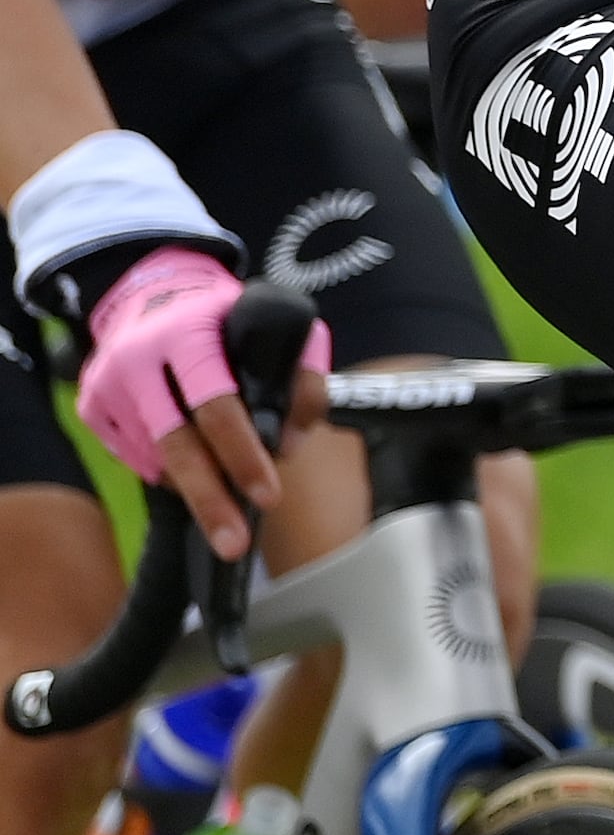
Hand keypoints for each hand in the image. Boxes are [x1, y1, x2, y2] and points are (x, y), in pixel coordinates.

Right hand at [80, 251, 306, 557]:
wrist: (148, 291)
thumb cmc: (224, 317)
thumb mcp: (278, 321)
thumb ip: (302, 375)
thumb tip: (288, 443)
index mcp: (187, 333)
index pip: (216, 405)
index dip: (242, 455)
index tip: (267, 496)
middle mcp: (137, 360)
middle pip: (175, 444)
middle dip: (208, 499)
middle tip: (234, 543)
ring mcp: (107, 386)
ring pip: (155, 457)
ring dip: (195, 484)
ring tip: (224, 497)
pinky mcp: (90, 407)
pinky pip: (134, 457)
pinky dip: (167, 470)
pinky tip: (188, 465)